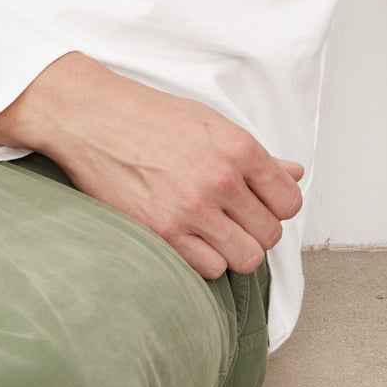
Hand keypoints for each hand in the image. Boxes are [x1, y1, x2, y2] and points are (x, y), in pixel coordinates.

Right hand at [0, 52, 303, 279]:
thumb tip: (294, 174)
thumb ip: (257, 156)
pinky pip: (210, 269)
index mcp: (238, 148)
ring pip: (246, 258)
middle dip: (255, 230)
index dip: (277, 206)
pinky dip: (205, 260)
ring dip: (233, 249)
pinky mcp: (162, 233)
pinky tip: (190, 238)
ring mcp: (191, 209)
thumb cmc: (150, 117)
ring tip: (214, 232)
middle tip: (233, 218)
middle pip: (270, 234)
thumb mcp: (211, 124)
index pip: (289, 201)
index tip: (260, 204)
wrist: (92, 118)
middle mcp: (220, 179)